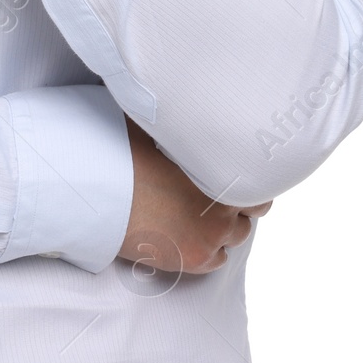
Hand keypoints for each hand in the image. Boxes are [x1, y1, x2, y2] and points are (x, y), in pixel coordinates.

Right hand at [117, 118, 271, 274]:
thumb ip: (173, 124)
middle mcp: (222, 211)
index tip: (236, 173)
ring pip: (236, 236)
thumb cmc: (126, 161)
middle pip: (253, 212)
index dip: (250, 179)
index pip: (259, 185)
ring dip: (226, 225)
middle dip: (240, 203)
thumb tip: (172, 102)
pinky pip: (217, 259)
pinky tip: (195, 233)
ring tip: (205, 212)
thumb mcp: (152, 131)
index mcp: (219, 177)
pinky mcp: (194, 260)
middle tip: (220, 193)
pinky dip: (211, 247)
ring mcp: (209, 238)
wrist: (103, 202)